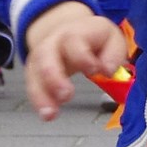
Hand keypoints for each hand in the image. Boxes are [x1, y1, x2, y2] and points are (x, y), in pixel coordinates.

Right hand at [24, 2, 125, 120]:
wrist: (73, 33)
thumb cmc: (95, 39)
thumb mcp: (112, 40)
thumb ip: (113, 55)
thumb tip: (107, 71)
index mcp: (76, 32)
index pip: (73, 40)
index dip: (82, 56)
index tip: (93, 70)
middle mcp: (54, 42)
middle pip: (45, 55)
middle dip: (53, 76)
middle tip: (66, 95)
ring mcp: (41, 56)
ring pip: (34, 73)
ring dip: (41, 95)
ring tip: (50, 113)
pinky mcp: (35, 71)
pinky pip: (33, 86)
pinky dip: (38, 101)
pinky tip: (47, 113)